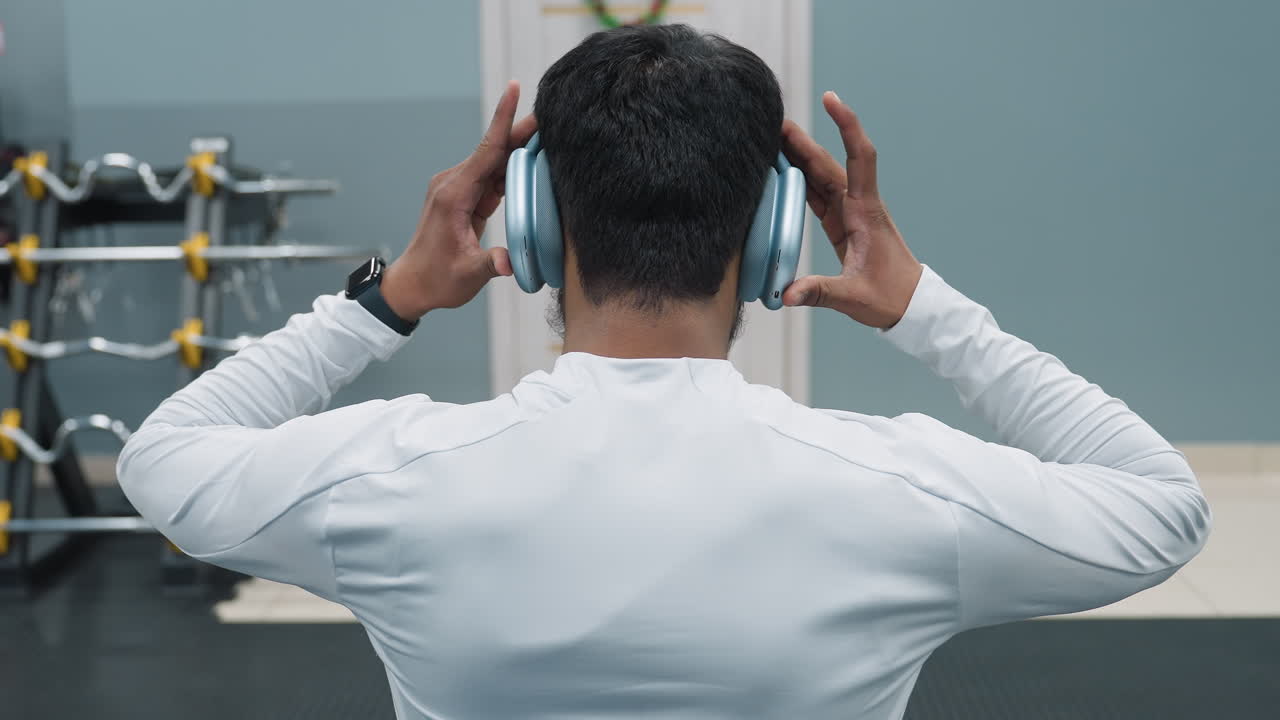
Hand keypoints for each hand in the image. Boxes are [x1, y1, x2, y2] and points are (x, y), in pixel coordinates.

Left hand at [382, 81, 537, 319]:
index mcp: (453, 195)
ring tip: (549, 138)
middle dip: (520, 131)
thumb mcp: (467, 274)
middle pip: (494, 150)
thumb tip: (511, 264)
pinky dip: (512, 171)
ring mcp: (459, 189)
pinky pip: (493, 178)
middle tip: (551, 115)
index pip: (486, 150)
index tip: (513, 88)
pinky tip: (533, 165)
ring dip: (520, 150)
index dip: (503, 119)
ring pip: (495, 162)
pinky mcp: (465, 198)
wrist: (414, 284)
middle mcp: (454, 184)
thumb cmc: (437, 279)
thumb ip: (491, 264)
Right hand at [780, 92, 921, 328]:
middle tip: (773, 121)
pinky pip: (817, 193)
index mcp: (866, 212)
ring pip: (820, 175)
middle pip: (828, 162)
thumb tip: (788, 294)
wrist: (911, 305)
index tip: (831, 99)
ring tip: (770, 139)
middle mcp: (858, 204)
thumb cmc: (891, 297)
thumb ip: (819, 292)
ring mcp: (849, 212)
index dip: (847, 126)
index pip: (859, 157)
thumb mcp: (855, 297)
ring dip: (798, 156)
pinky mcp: (841, 223)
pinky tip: (780, 169)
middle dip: (803, 140)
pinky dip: (799, 179)